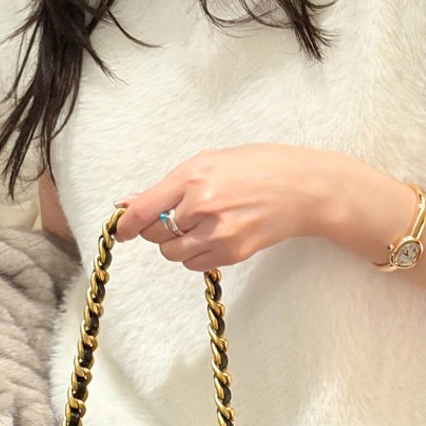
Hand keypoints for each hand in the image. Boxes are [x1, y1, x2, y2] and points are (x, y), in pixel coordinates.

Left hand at [114, 144, 351, 270]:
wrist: (304, 189)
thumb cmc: (259, 167)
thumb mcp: (211, 162)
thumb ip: (169, 185)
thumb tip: (130, 203)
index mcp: (194, 176)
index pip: (144, 209)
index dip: (126, 223)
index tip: (121, 229)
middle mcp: (202, 205)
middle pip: (154, 233)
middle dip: (156, 228)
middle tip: (175, 216)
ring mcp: (217, 232)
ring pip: (172, 252)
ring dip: (176, 242)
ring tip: (199, 225)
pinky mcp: (231, 253)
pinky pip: (194, 263)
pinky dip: (195, 253)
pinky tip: (214, 235)